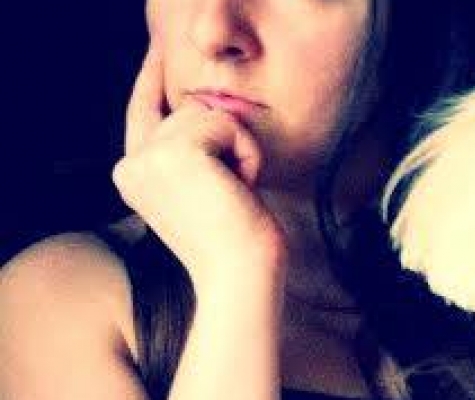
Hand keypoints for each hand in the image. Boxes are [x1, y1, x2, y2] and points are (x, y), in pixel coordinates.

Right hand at [112, 44, 285, 291]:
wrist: (239, 274)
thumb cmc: (235, 240)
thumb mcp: (203, 189)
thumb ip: (191, 151)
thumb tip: (205, 109)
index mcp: (132, 176)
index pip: (141, 113)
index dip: (150, 82)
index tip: (157, 55)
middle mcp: (131, 165)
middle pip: (187, 110)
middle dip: (224, 141)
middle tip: (231, 190)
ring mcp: (149, 157)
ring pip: (208, 114)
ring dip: (238, 149)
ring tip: (234, 191)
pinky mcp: (177, 152)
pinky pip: (228, 125)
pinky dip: (246, 153)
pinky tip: (241, 187)